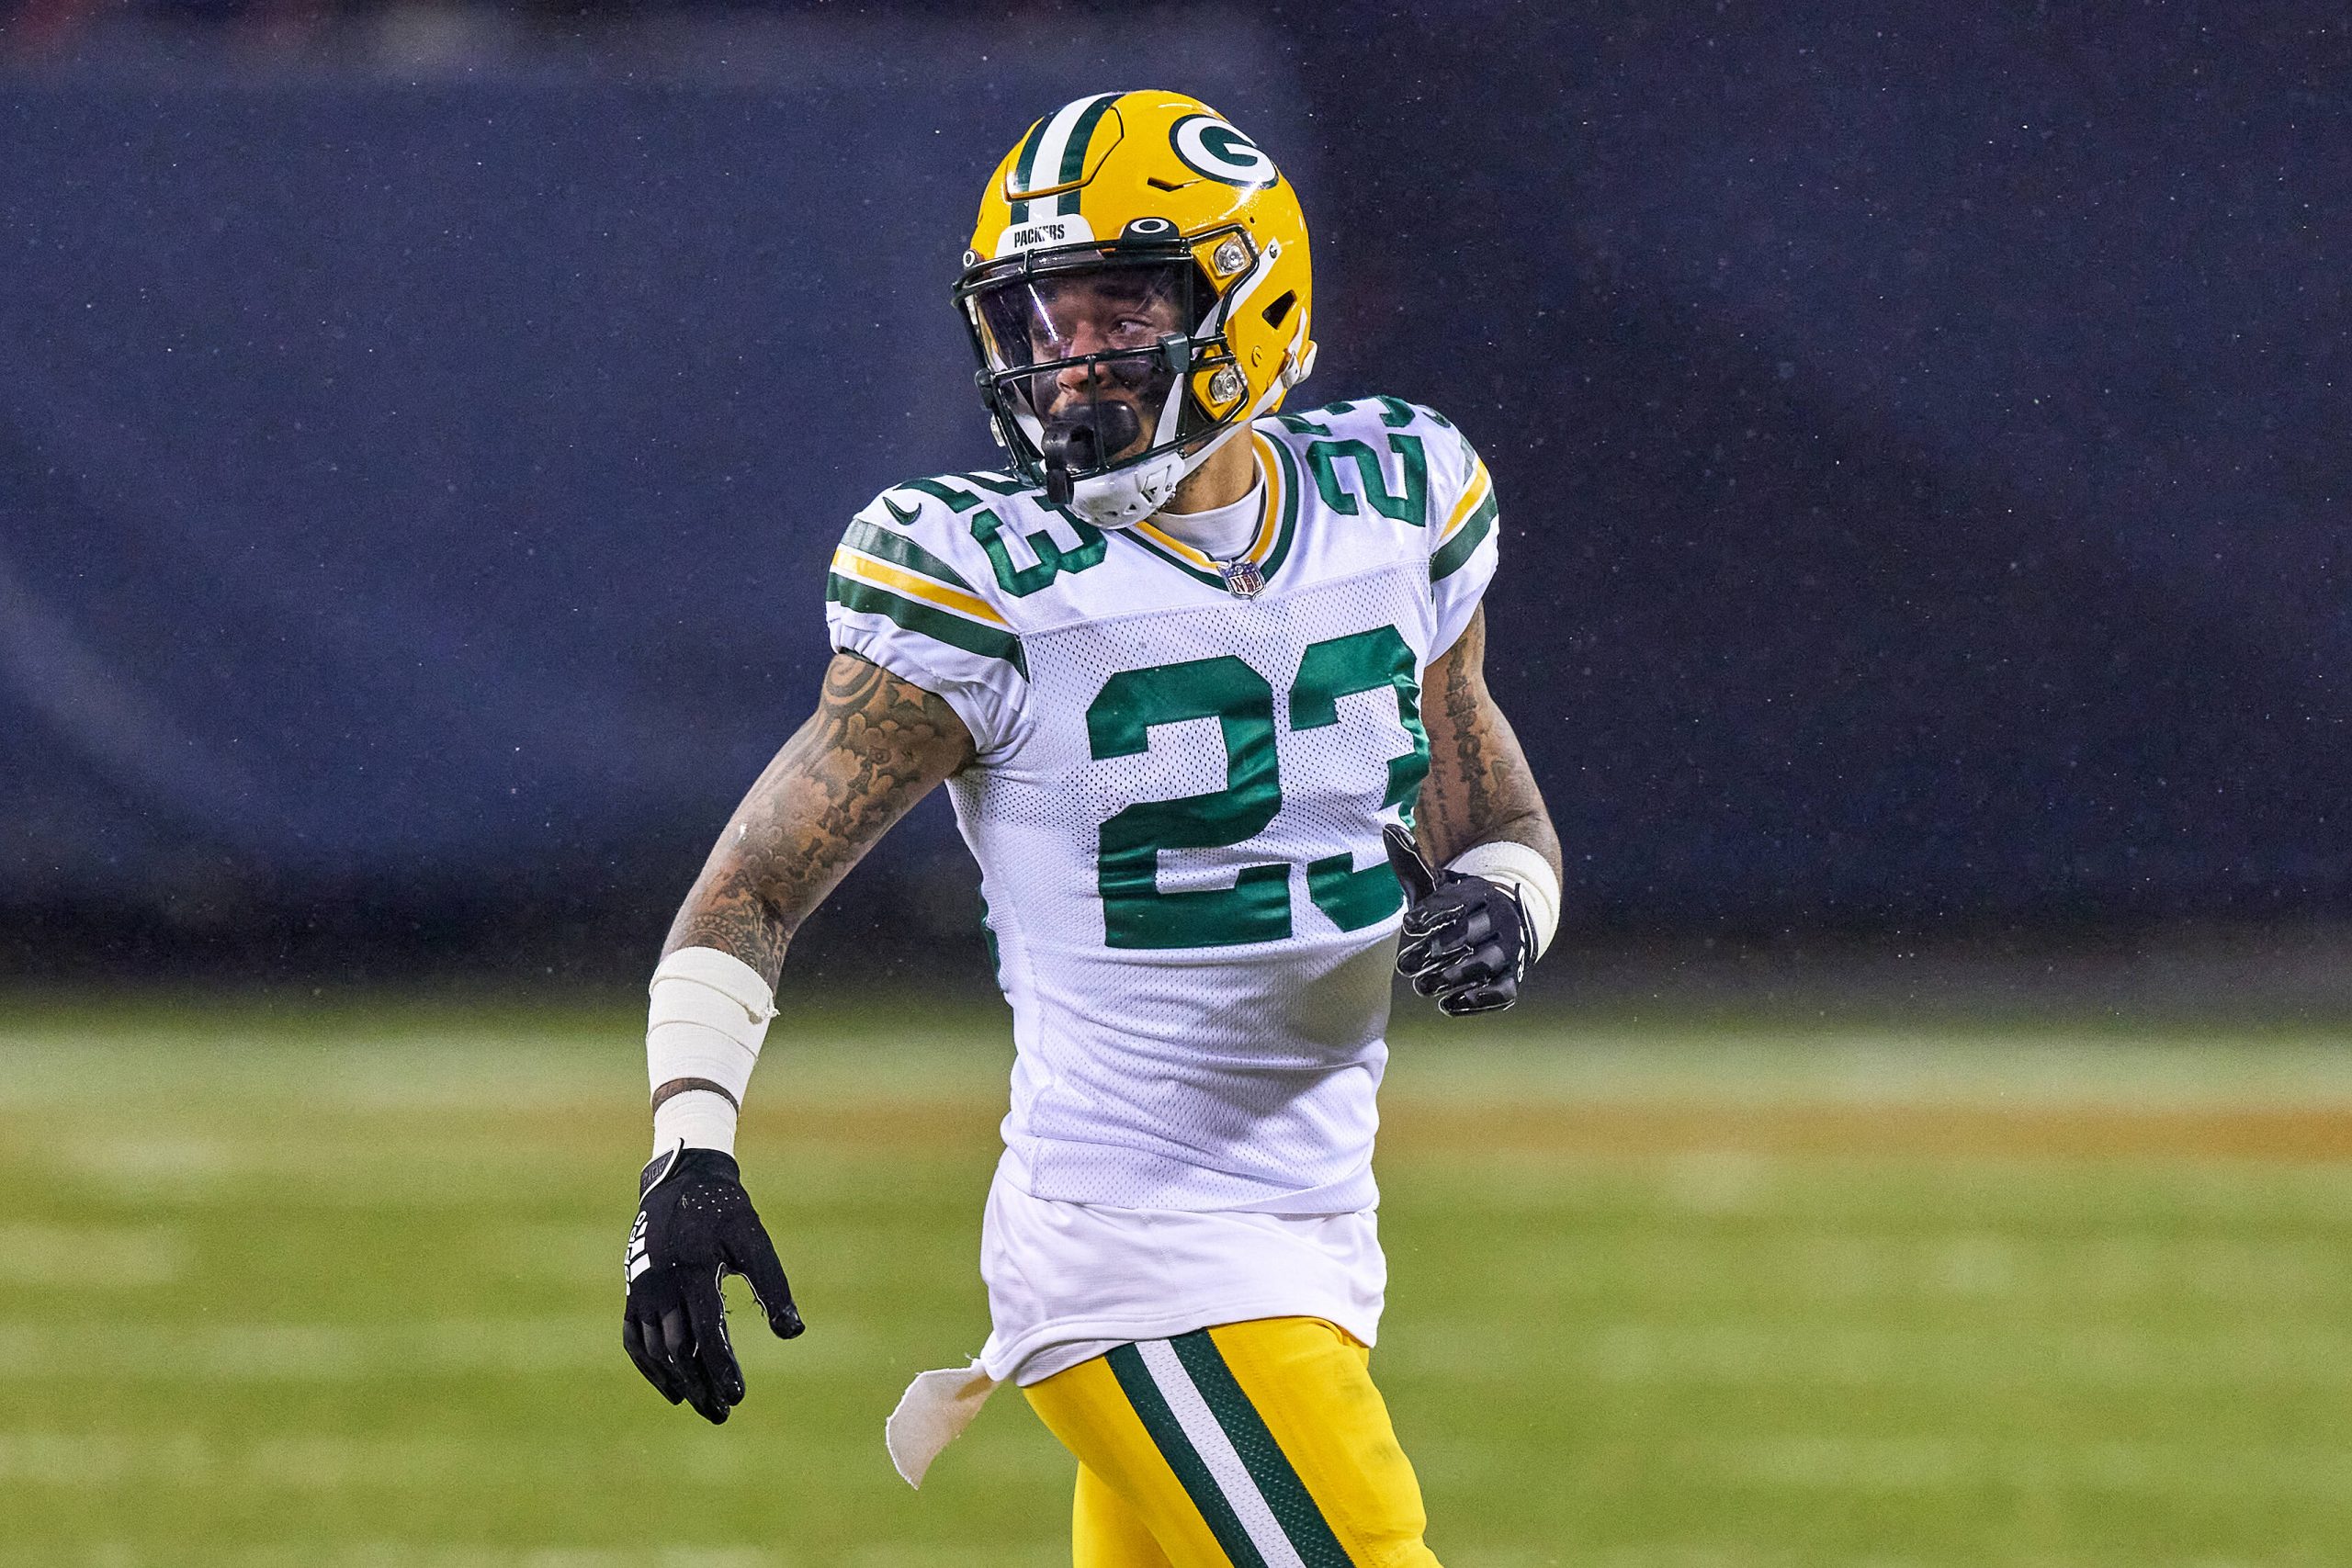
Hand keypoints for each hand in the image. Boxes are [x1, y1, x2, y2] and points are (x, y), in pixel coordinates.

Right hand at [622, 1144, 802, 1423]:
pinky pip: (633, 1341)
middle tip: (725, 1412)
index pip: (706, 1333)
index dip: (721, 1368)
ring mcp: (642, 1291)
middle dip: (702, 1385)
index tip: (738, 1396)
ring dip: (679, 1383)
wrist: (681, 1182)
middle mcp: (661, 1286)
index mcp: (694, 1271)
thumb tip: (793, 1332)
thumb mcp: (753, 1240)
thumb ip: (773, 1284)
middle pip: (678, 1351)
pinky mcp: (632, 1294)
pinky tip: (674, 1389)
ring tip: (706, 1406)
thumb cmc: (724, 1213)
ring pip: (655, 1351)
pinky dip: (650, 1368)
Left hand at [1383, 823, 1528, 1015]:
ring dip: (1452, 978)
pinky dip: (1478, 1001)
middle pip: (1469, 935)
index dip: (1431, 916)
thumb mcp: (1435, 884)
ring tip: (1423, 987)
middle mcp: (1498, 920)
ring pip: (1485, 964)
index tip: (1408, 925)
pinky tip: (1449, 1005)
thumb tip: (1389, 827)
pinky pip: (1502, 991)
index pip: (1455, 904)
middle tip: (1405, 966)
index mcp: (1478, 894)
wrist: (1506, 919)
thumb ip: (1411, 865)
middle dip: (1437, 952)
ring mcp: (1508, 950)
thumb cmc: (1458, 905)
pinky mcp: (1513, 977)